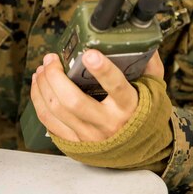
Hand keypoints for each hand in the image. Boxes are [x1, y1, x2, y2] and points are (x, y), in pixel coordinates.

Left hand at [30, 49, 163, 142]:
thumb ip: (149, 66)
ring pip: (56, 110)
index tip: (88, 53)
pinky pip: (49, 122)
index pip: (116, 86)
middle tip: (51, 58)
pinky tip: (39, 85)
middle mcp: (108, 123)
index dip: (102, 70)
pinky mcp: (76, 143)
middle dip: (55, 76)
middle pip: (73, 101)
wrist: (140, 150)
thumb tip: (144, 43)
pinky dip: (39, 101)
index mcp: (129, 107)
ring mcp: (90, 135)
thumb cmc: (144, 113)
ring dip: (43, 86)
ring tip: (42, 68)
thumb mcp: (153, 89)